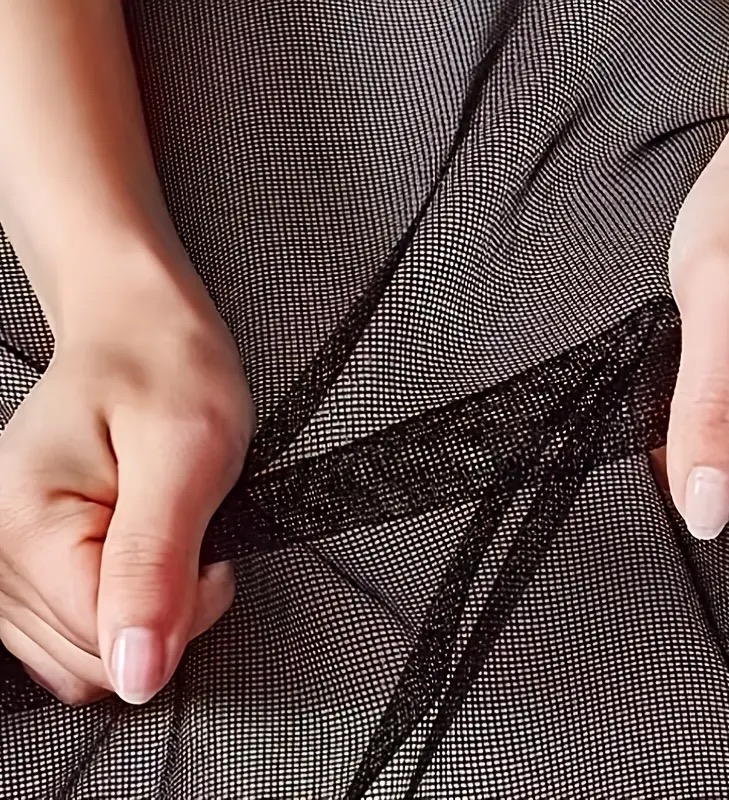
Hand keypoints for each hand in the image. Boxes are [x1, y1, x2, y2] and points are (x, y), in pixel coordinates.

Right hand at [0, 263, 253, 704]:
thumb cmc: (166, 367)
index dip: (182, 608)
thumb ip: (155, 568)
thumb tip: (138, 673)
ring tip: (163, 530)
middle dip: (167, 611)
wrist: (141, 329)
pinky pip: (77, 631)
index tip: (206, 548)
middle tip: (190, 533)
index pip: (109, 643)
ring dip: (147, 607)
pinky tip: (138, 549)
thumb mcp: (187, 457)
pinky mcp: (27, 563)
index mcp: (25, 526)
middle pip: (95, 658)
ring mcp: (7, 562)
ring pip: (86, 654)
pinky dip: (125, 603)